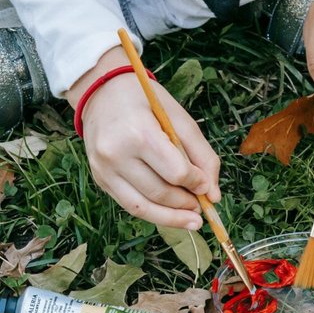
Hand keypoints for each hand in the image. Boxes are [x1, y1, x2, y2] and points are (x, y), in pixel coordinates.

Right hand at [68, 49, 221, 229]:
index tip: (207, 187)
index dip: (196, 184)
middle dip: (186, 204)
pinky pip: (129, 205)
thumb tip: (213, 195)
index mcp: (139, 132)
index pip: (175, 172)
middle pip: (159, 193)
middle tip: (202, 207)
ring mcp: (104, 169)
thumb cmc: (145, 101)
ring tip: (191, 220)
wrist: (101, 92)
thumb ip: (201, 154)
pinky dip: (152, 213)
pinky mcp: (100, 179)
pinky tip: (170, 214)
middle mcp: (116, 154)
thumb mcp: (179, 118)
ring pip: (142, 207)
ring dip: (171, 218)